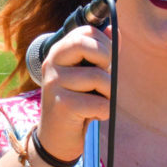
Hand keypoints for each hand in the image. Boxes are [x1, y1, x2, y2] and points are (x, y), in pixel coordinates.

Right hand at [36, 24, 112, 165]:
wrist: (56, 138)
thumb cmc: (77, 103)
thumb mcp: (89, 74)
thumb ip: (102, 52)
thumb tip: (114, 28)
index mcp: (59, 52)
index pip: (86, 31)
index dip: (105, 43)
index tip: (107, 60)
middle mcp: (52, 63)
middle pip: (86, 44)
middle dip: (107, 60)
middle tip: (106, 78)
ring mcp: (54, 83)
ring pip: (99, 78)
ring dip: (109, 93)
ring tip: (100, 101)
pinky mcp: (62, 105)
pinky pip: (100, 104)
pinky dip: (104, 112)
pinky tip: (94, 116)